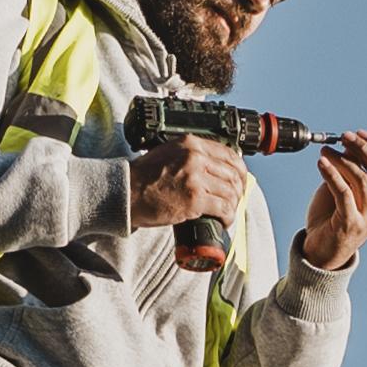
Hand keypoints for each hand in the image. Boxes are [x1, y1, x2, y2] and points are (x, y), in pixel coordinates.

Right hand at [127, 136, 246, 231]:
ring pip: (231, 192)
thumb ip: (190, 155)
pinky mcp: (194, 199)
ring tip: (227, 213)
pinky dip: (227, 217)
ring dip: (233, 205)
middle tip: (236, 200)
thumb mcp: (168, 153)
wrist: (126, 192)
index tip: (240, 180)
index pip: (229, 154)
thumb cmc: (143, 177)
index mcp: (191, 144)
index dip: (240, 170)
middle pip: (233, 174)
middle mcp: (196, 157)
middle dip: (238, 190)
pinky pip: (223, 208)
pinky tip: (223, 221)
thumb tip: (214, 166)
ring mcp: (196, 178)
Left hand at [294, 131, 366, 269]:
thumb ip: (352, 169)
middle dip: (364, 148)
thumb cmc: (332, 218)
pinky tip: (321, 164)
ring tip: (325, 152)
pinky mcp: (351, 224)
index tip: (360, 133)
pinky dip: (332, 174)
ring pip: (361, 179)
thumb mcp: (345, 188)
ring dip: (342, 160)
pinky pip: (344, 193)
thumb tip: (351, 145)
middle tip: (344, 137)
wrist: (321, 252)